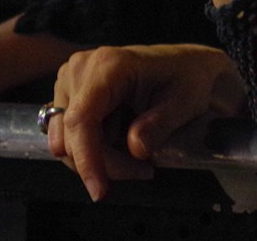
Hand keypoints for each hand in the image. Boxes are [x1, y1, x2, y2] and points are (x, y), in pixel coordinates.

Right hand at [46, 44, 245, 200]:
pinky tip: (121, 142)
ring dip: (101, 157)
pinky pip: (69, 135)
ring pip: (68, 140)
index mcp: (107, 65)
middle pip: (74, 135)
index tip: (99, 190)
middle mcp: (80, 69)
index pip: (81, 119)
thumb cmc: (187, 79)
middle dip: (106, 162)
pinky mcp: (69, 95)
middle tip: (144, 169)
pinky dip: (94, 149)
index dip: (86, 158)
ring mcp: (71, 81)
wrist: (186, 66)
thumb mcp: (183, 102)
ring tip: (137, 156)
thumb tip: (135, 148)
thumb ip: (158, 125)